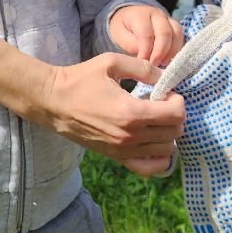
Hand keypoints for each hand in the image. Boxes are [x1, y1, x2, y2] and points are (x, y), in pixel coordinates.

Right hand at [39, 54, 183, 169]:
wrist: (53, 103)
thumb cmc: (80, 80)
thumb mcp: (112, 63)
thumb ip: (143, 68)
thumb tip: (165, 76)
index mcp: (131, 112)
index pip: (176, 114)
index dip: (178, 101)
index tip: (167, 92)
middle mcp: (130, 136)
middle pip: (175, 133)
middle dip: (175, 116)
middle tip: (162, 104)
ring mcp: (123, 150)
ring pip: (166, 150)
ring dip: (168, 134)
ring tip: (154, 120)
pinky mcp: (116, 157)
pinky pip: (149, 169)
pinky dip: (159, 159)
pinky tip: (153, 143)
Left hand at [109, 4, 183, 67]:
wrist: (129, 16)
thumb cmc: (123, 27)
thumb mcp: (119, 35)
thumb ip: (130, 45)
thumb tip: (145, 57)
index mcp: (140, 15)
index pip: (146, 33)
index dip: (146, 50)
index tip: (142, 62)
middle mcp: (156, 14)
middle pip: (165, 32)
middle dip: (160, 52)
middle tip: (154, 64)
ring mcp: (168, 18)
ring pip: (177, 33)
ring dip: (171, 51)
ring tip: (163, 63)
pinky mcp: (174, 25)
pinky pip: (181, 36)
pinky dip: (177, 49)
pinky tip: (169, 59)